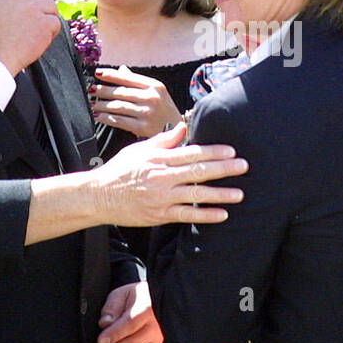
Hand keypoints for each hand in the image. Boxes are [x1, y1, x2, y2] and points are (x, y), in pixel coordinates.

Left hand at [90, 66, 182, 137]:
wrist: (180, 131)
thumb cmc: (165, 110)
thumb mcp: (157, 92)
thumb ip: (138, 81)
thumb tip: (121, 70)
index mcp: (154, 86)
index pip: (128, 78)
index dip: (111, 75)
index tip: (97, 73)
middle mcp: (151, 97)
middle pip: (121, 92)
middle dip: (103, 91)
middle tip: (91, 90)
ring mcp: (147, 113)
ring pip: (118, 106)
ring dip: (102, 105)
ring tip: (92, 104)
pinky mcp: (143, 127)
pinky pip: (119, 121)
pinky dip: (107, 118)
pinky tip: (99, 116)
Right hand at [91, 124, 246, 225]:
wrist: (99, 196)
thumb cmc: (120, 170)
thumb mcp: (140, 149)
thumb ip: (164, 140)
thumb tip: (183, 126)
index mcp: (159, 159)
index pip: (191, 153)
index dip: (213, 152)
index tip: (231, 151)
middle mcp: (162, 177)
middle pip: (198, 171)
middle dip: (223, 169)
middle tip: (243, 166)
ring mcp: (161, 197)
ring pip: (196, 194)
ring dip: (220, 194)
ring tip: (239, 194)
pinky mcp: (160, 215)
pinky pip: (186, 215)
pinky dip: (205, 215)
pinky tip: (222, 214)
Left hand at [93, 281, 163, 342]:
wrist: (156, 301)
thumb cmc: (136, 296)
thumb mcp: (122, 294)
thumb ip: (112, 307)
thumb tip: (105, 323)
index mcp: (147, 308)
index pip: (130, 323)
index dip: (115, 334)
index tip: (100, 341)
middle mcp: (155, 326)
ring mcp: (156, 340)